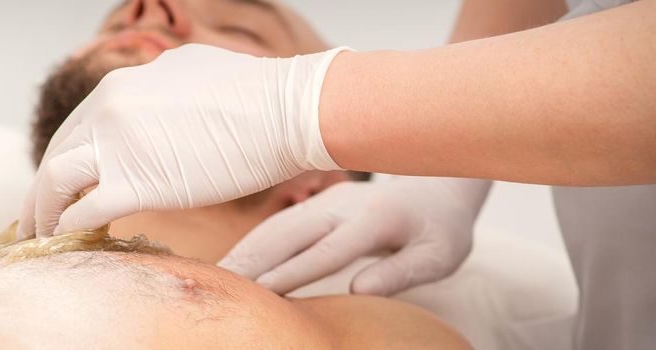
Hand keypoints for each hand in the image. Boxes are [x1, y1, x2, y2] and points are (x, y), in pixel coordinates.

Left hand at [17, 44, 348, 237]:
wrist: (287, 111)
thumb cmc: (256, 95)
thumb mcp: (191, 70)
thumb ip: (158, 89)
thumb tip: (153, 103)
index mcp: (121, 84)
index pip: (74, 128)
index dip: (64, 160)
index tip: (62, 185)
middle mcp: (109, 107)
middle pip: (56, 154)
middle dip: (42, 189)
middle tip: (40, 215)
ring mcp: (119, 145)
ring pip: (54, 181)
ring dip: (44, 212)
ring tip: (45, 235)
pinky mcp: (137, 183)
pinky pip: (84, 211)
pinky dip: (72, 228)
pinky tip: (77, 240)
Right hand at [218, 177, 489, 295]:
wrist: (438, 185)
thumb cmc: (440, 229)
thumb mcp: (439, 256)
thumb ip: (402, 272)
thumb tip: (360, 288)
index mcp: (374, 220)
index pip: (326, 251)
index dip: (292, 272)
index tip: (262, 292)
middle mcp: (342, 206)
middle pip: (288, 235)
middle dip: (252, 261)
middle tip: (218, 286)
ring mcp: (327, 202)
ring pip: (277, 227)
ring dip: (245, 251)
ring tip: (215, 277)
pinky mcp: (318, 205)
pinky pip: (279, 225)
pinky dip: (253, 244)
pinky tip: (234, 263)